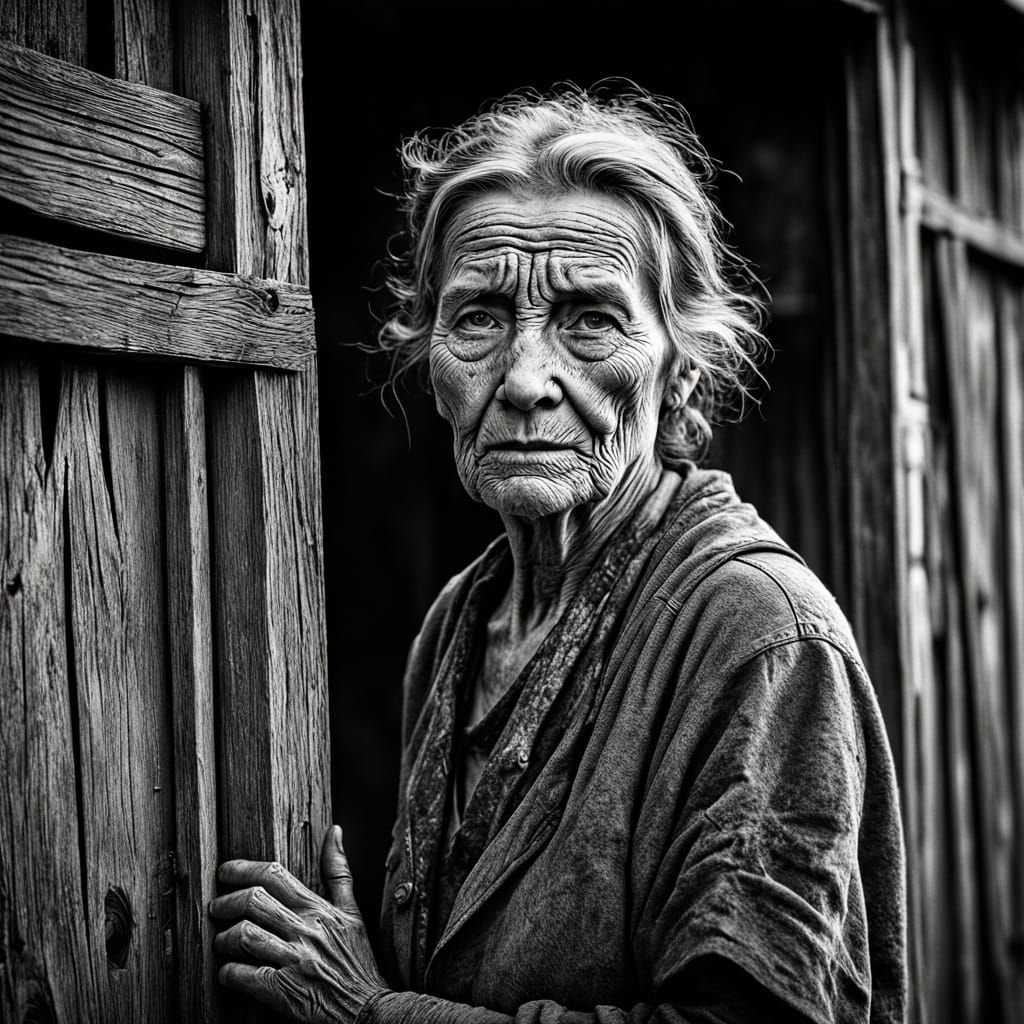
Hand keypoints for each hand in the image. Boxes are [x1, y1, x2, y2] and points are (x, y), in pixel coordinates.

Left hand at [211, 825, 388, 1022]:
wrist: (368, 1010)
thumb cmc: (357, 961)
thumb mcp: (353, 912)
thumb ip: (339, 872)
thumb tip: (335, 830)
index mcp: (318, 909)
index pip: (274, 876)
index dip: (242, 869)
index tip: (225, 872)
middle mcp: (305, 930)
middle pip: (254, 901)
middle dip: (226, 902)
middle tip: (216, 908)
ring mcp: (294, 961)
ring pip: (245, 936)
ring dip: (225, 938)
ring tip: (222, 942)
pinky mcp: (284, 992)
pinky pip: (244, 976)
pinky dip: (229, 973)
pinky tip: (228, 973)